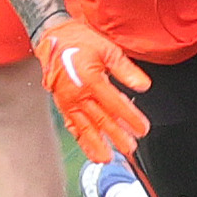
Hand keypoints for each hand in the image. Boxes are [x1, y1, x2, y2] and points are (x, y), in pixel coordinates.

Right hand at [35, 17, 150, 161]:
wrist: (53, 38)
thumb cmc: (81, 41)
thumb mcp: (108, 49)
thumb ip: (126, 70)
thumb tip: (143, 86)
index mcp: (92, 80)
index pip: (116, 105)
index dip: (131, 118)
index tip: (143, 129)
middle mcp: (78, 95)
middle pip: (101, 120)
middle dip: (116, 136)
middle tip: (129, 148)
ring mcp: (68, 101)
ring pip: (85, 127)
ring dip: (97, 144)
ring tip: (107, 158)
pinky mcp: (62, 104)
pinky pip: (72, 125)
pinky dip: (81, 138)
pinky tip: (89, 148)